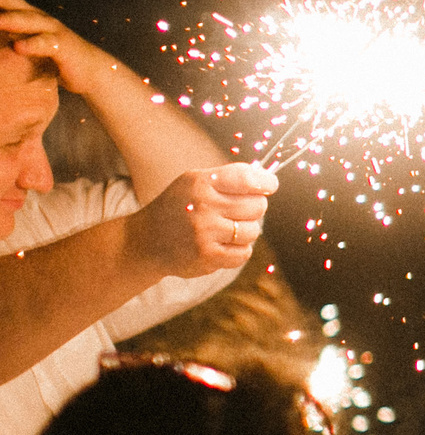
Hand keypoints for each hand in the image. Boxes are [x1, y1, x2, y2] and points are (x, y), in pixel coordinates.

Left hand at [0, 0, 120, 96]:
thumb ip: (10, 37)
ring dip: (11, 20)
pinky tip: (18, 47)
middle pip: (13, 5)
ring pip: (30, 21)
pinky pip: (47, 44)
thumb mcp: (28, 44)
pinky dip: (32, 45)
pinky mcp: (64, 47)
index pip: (5, 1)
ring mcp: (53, 31)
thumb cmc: (54, 58)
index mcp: (29, 16)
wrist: (93, 70)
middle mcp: (40, 18)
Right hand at [128, 164, 274, 276]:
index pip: (248, 178)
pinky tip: (220, 245)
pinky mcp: (207, 256)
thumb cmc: (179, 207)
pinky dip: (238, 250)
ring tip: (223, 230)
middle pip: (258, 206)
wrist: (145, 241)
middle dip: (253, 209)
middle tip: (235, 211)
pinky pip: (244, 253)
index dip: (266, 182)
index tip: (269, 186)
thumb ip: (231, 178)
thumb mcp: (195, 182)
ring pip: (253, 231)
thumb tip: (269, 181)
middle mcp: (203, 205)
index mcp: (201, 182)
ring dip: (244, 232)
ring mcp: (205, 232)